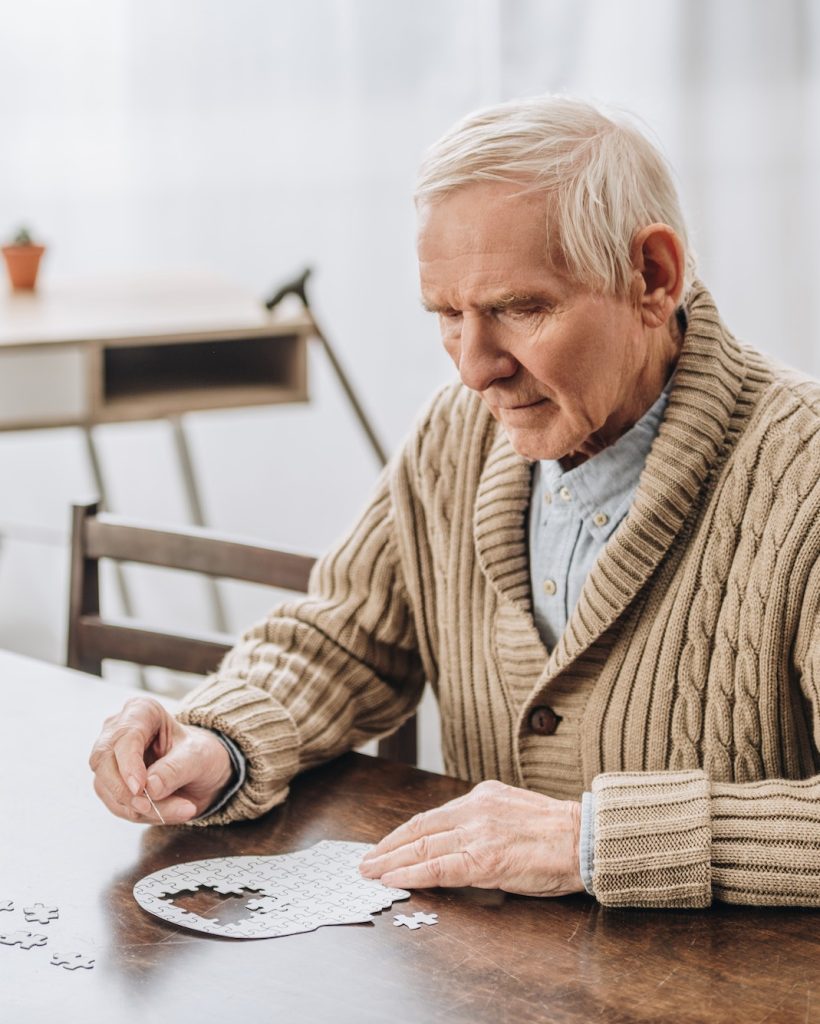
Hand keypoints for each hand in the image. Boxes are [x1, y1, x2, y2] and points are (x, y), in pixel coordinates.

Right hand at [88, 696, 232, 824]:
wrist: (202, 772)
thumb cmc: (200, 754)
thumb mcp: (199, 757)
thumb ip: (175, 769)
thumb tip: (150, 788)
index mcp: (141, 711)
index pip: (124, 737)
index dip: (128, 764)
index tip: (140, 788)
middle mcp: (118, 732)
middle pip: (104, 762)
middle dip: (127, 792)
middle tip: (153, 808)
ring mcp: (111, 759)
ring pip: (108, 788)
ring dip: (141, 808)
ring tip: (179, 810)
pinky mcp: (110, 784)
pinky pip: (116, 805)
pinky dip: (141, 814)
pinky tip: (168, 812)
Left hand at [359, 779, 583, 896]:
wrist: (587, 840)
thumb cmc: (558, 834)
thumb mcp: (513, 814)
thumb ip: (484, 824)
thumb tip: (456, 845)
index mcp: (482, 797)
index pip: (431, 816)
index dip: (403, 833)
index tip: (384, 845)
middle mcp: (475, 809)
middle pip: (420, 829)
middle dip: (388, 846)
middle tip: (366, 860)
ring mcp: (478, 832)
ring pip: (423, 847)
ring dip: (391, 860)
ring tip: (371, 871)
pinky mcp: (485, 858)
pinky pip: (439, 867)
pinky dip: (412, 874)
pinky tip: (394, 879)